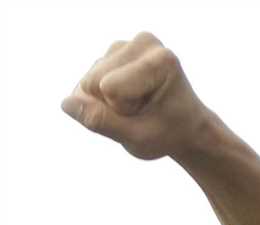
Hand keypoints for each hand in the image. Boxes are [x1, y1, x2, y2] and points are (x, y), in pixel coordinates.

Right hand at [62, 34, 208, 161]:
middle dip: (113, 107)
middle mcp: (143, 43)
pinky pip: (87, 83)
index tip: (152, 116)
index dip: (124, 113)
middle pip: (94, 82)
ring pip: (87, 82)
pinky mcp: (112, 53)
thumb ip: (102, 122)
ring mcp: (125, 45)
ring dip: (108, 104)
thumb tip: (66, 103)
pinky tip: (126, 99)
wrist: (185, 128)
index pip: (110, 89)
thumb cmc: (168, 134)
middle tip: (143, 114)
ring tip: (137, 108)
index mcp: (159, 60)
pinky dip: (103, 98)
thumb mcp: (139, 139)